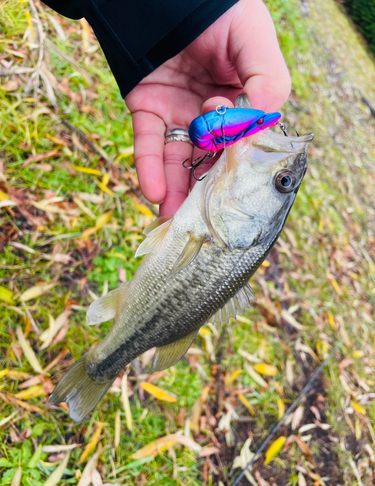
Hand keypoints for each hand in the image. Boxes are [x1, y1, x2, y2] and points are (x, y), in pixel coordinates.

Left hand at [125, 0, 290, 216]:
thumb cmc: (221, 11)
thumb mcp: (257, 43)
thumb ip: (268, 86)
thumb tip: (255, 133)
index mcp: (242, 102)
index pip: (243, 145)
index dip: (237, 167)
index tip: (231, 186)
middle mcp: (210, 113)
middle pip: (209, 161)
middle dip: (204, 193)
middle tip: (202, 225)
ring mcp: (178, 112)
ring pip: (178, 160)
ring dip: (175, 193)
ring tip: (176, 223)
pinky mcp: (147, 107)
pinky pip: (147, 142)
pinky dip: (149, 168)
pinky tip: (154, 194)